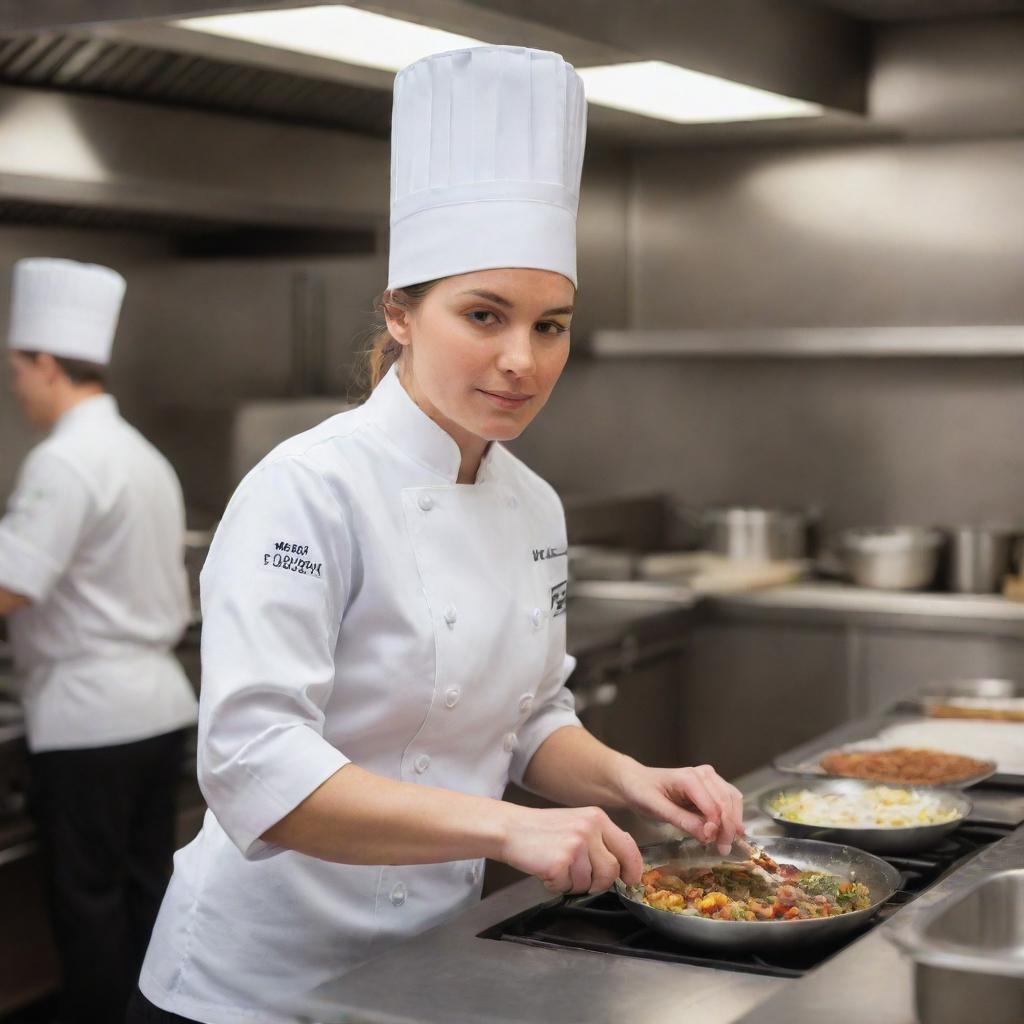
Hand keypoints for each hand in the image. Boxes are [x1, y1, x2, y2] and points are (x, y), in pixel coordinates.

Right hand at [499, 805, 643, 893]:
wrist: (510, 828)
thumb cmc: (541, 829)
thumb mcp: (577, 822)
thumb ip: (600, 838)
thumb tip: (624, 862)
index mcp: (596, 818)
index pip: (628, 847)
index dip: (633, 868)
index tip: (631, 879)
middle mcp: (589, 829)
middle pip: (611, 871)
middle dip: (599, 882)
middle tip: (582, 878)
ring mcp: (575, 846)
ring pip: (589, 883)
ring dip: (574, 883)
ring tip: (558, 867)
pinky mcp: (559, 862)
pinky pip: (568, 887)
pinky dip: (557, 885)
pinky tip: (547, 869)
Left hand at [615, 759, 744, 854]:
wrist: (635, 781)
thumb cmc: (642, 792)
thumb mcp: (655, 807)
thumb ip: (681, 820)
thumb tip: (708, 835)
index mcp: (688, 777)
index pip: (713, 804)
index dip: (717, 826)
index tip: (714, 844)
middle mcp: (703, 774)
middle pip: (727, 802)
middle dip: (728, 827)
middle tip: (723, 849)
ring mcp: (709, 778)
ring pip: (733, 799)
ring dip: (732, 822)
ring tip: (724, 843)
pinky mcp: (711, 786)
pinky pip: (728, 800)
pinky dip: (730, 816)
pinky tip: (725, 832)